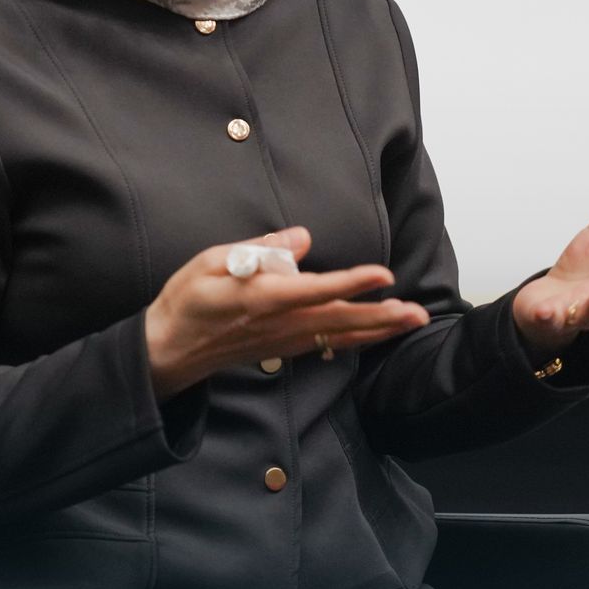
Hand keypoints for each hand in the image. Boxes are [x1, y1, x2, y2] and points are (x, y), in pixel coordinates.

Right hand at [143, 226, 429, 399]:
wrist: (170, 349)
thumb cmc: (187, 300)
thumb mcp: (210, 262)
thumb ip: (257, 250)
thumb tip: (301, 238)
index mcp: (261, 298)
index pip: (314, 289)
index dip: (350, 283)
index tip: (383, 274)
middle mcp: (279, 323)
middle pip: (338, 319)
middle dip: (381, 316)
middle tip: (417, 313)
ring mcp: (285, 341)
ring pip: (340, 335)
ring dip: (379, 329)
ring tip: (413, 321)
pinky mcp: (285, 349)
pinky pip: (329, 344)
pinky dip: (358, 339)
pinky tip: (380, 334)